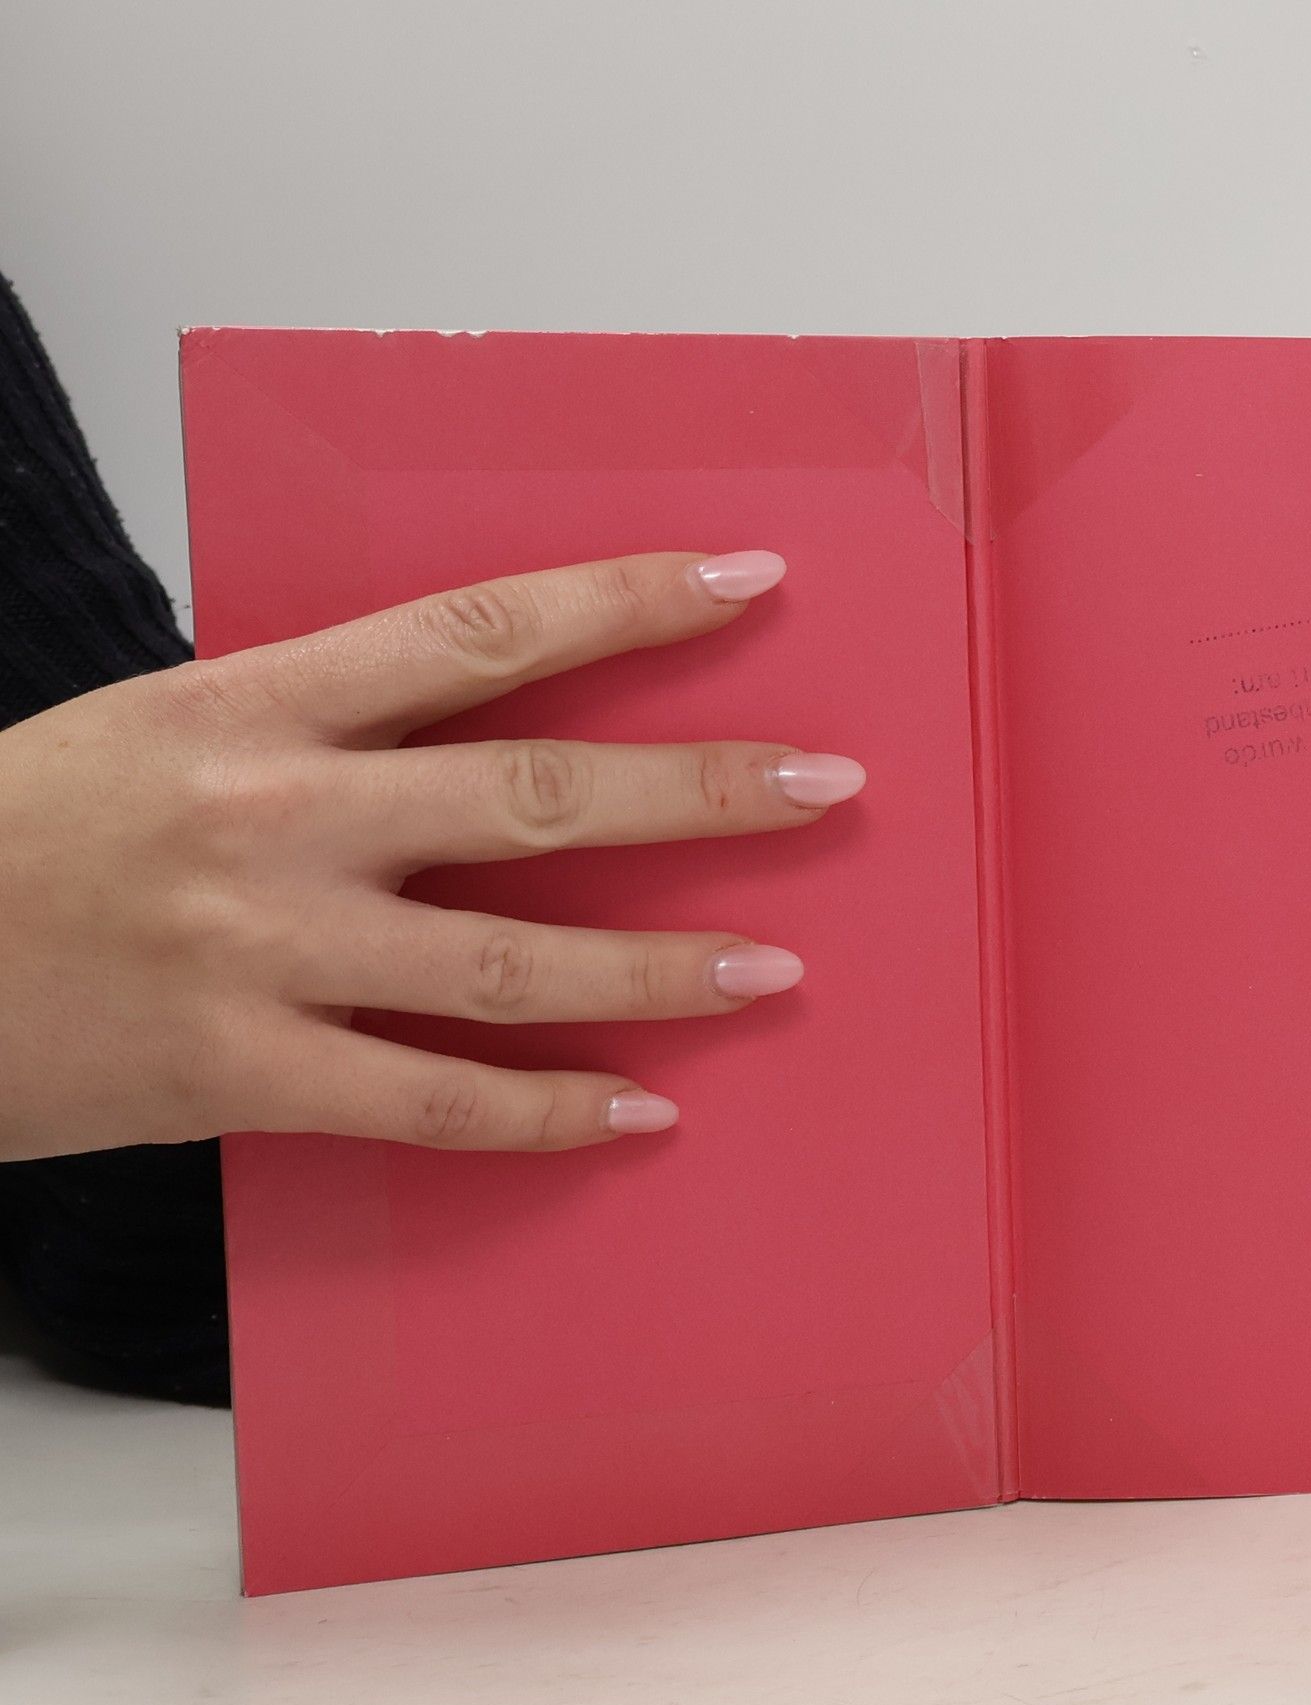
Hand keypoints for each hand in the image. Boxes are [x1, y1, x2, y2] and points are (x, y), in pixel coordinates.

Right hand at [0, 549, 864, 1160]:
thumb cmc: (21, 830)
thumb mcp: (162, 727)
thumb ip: (321, 725)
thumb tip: (485, 715)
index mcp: (254, 703)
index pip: (483, 630)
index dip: (625, 601)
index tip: (746, 582)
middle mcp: (276, 817)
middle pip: (532, 793)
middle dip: (695, 790)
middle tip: (825, 786)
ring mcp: (262, 953)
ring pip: (505, 962)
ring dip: (655, 970)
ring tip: (772, 971)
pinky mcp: (238, 1075)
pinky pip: (426, 1105)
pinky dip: (541, 1111)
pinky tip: (639, 1109)